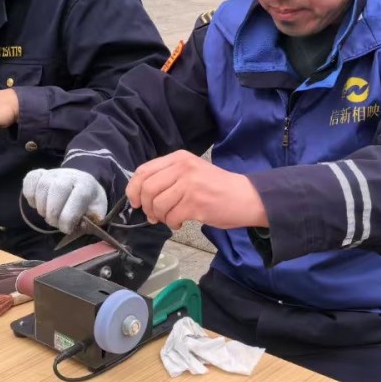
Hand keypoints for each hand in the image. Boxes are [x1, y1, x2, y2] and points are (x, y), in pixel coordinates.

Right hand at [23, 168, 106, 233]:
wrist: (79, 183)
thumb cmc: (88, 201)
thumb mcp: (98, 209)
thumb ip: (96, 216)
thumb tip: (93, 220)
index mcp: (86, 184)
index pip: (79, 197)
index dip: (69, 217)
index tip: (67, 229)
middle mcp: (69, 175)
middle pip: (58, 190)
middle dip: (54, 214)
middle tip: (55, 223)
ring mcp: (53, 172)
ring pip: (42, 187)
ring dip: (42, 207)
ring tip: (48, 215)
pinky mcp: (39, 173)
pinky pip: (30, 181)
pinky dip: (30, 196)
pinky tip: (37, 204)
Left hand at [127, 150, 267, 229]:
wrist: (246, 197)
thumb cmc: (218, 187)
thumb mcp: (191, 171)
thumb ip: (168, 176)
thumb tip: (141, 194)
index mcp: (179, 158)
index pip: (144, 171)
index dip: (134, 189)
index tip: (135, 201)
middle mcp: (183, 168)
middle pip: (147, 188)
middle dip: (146, 206)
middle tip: (153, 215)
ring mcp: (190, 185)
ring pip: (158, 204)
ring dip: (160, 217)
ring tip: (169, 218)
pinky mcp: (196, 204)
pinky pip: (171, 216)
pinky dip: (171, 223)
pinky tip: (179, 223)